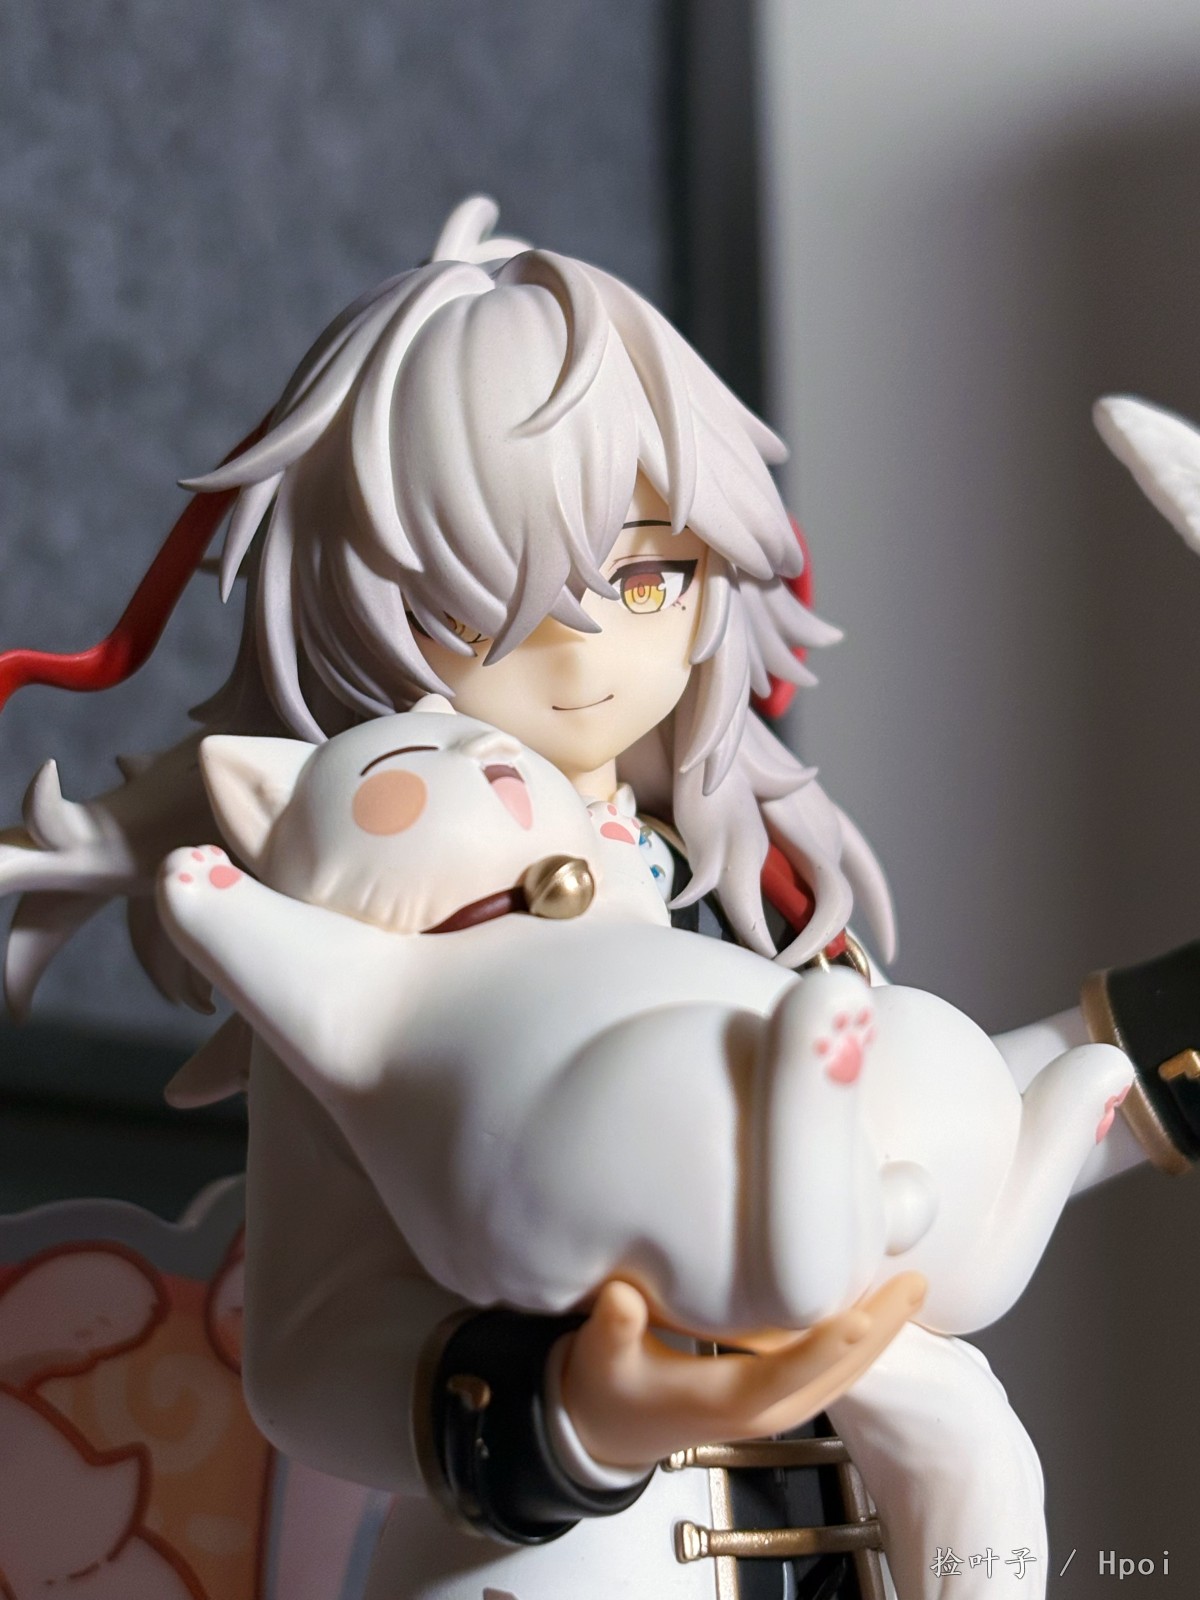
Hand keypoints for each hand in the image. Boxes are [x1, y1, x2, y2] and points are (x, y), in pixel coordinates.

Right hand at [557, 1272, 924, 1469]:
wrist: (612, 1428)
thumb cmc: (609, 1389)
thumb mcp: (600, 1357)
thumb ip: (612, 1328)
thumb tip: (621, 1297)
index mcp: (727, 1402)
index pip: (787, 1373)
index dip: (824, 1346)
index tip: (861, 1316)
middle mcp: (764, 1409)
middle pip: (837, 1375)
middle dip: (880, 1331)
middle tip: (915, 1282)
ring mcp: (776, 1406)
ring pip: (844, 1376)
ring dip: (880, 1335)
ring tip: (910, 1288)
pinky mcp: (778, 1395)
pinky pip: (833, 1372)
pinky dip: (860, 1343)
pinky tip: (875, 1309)